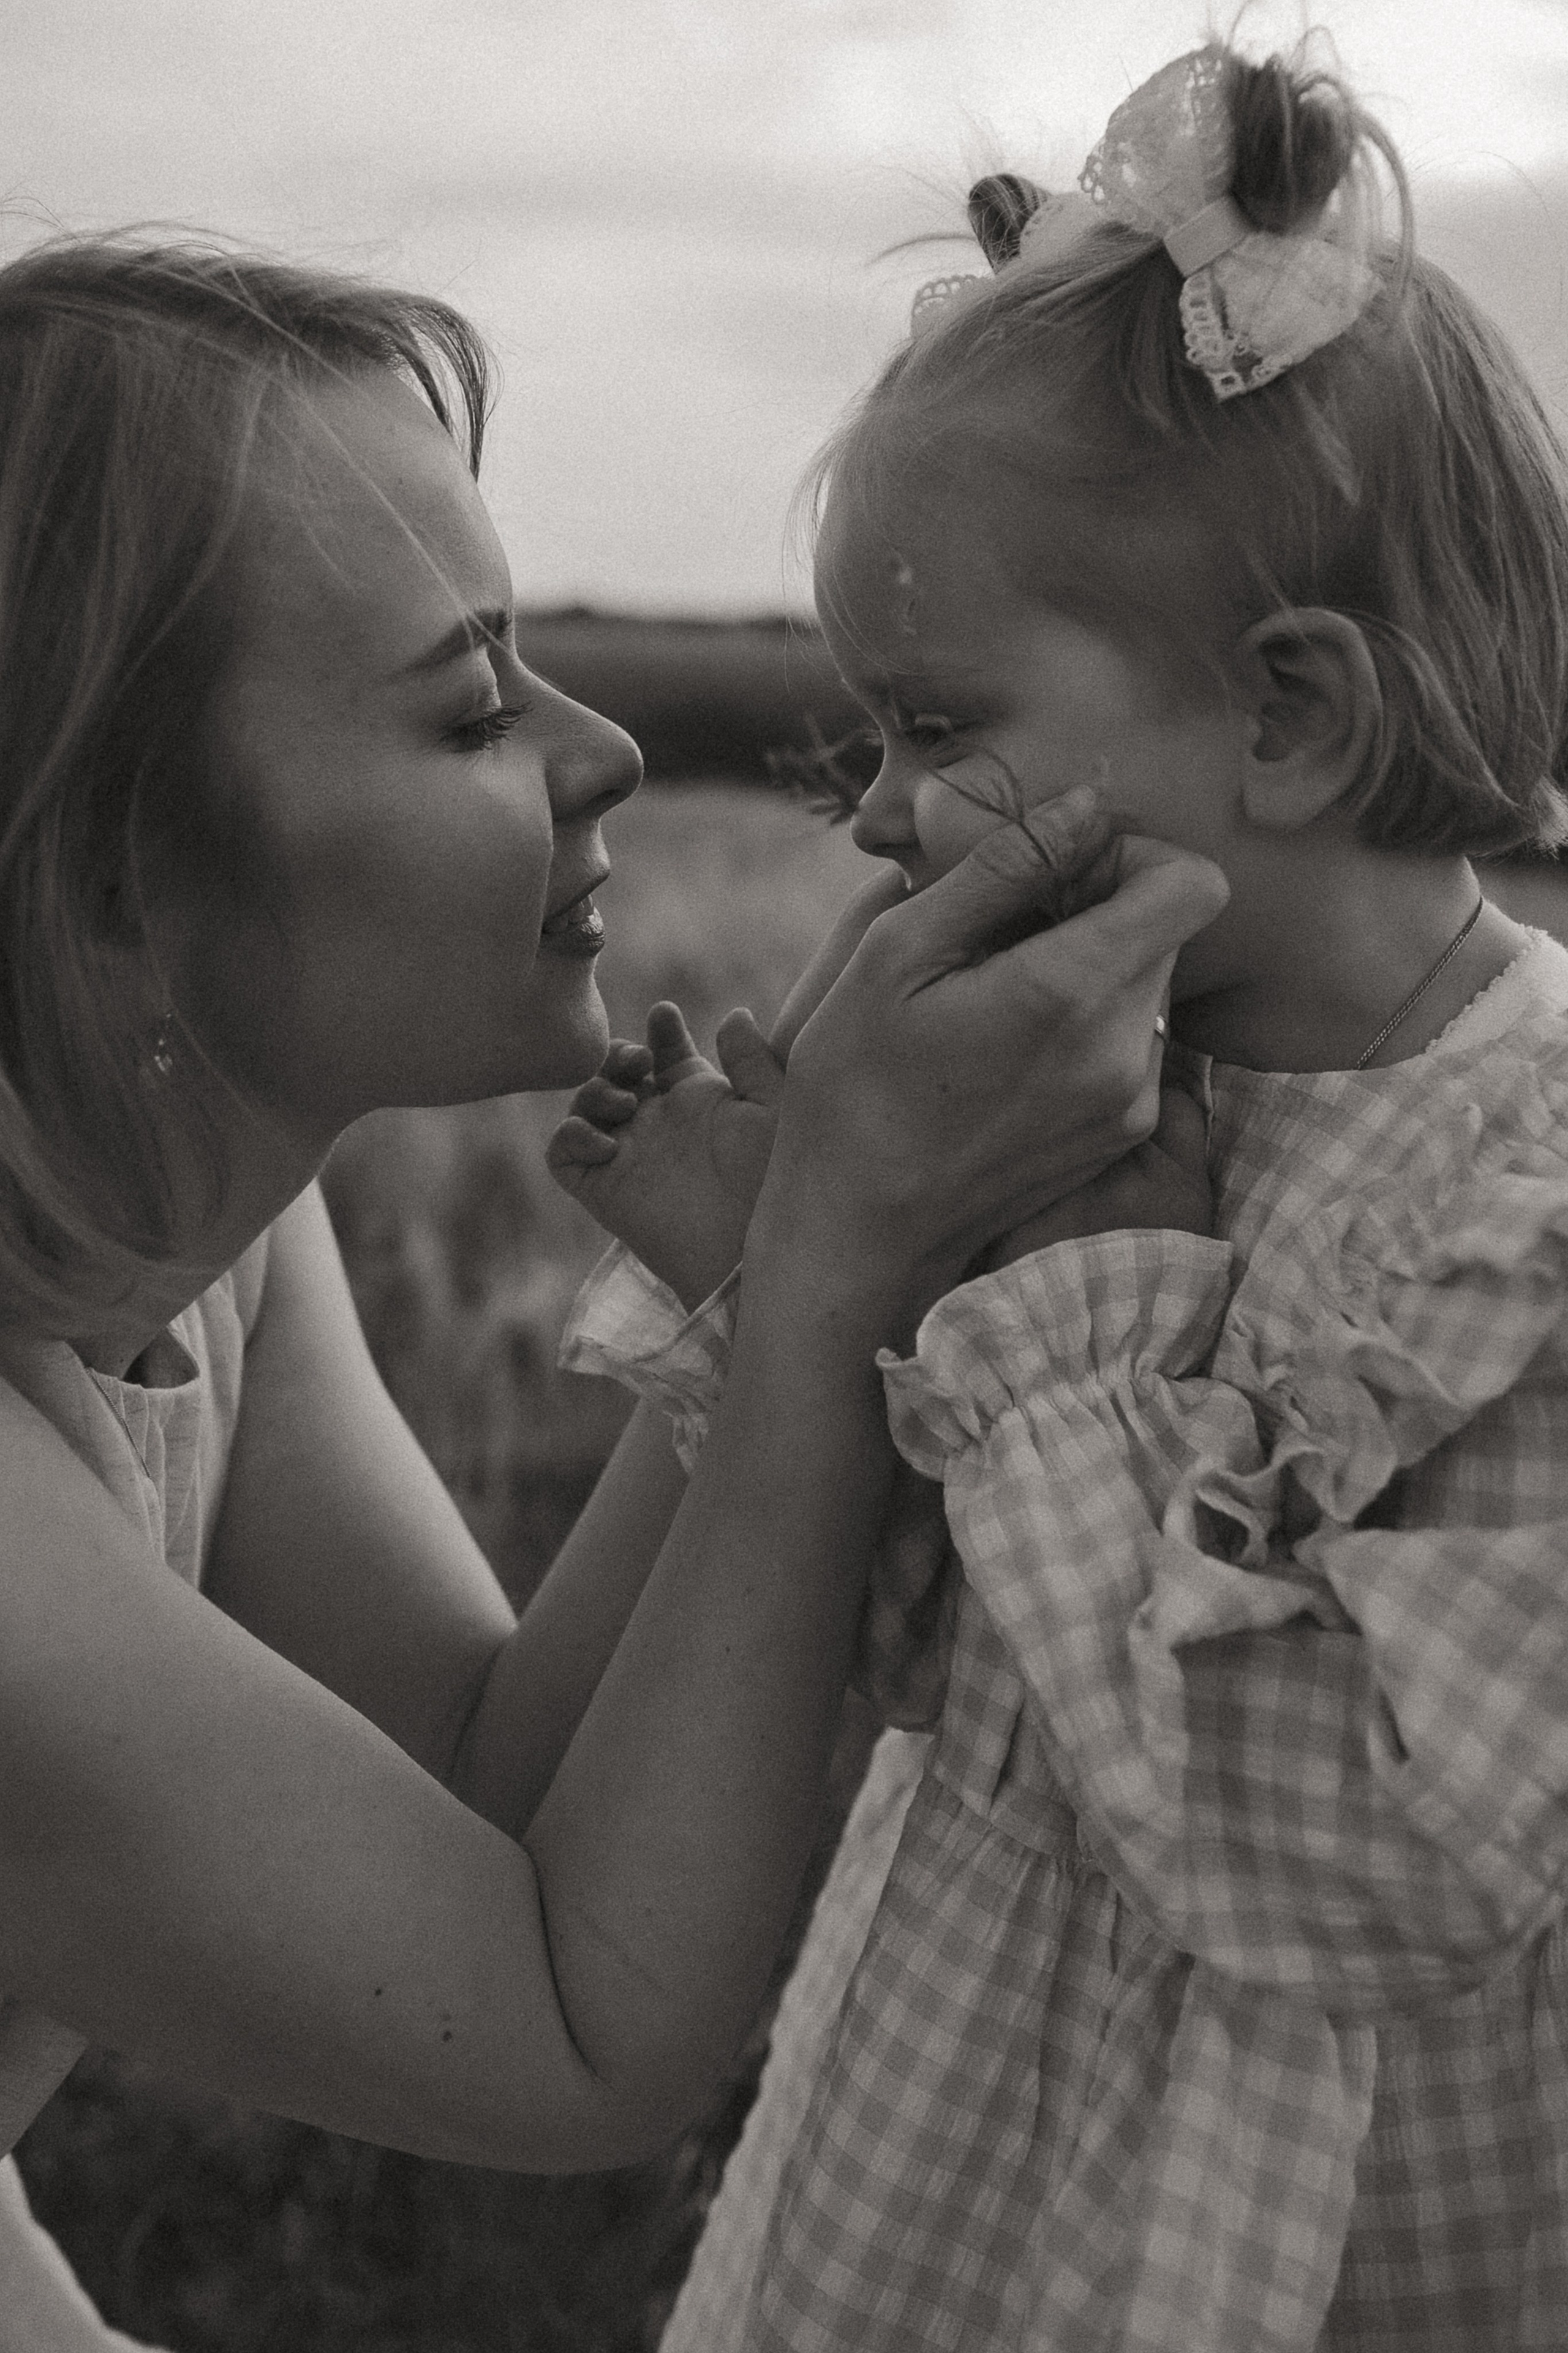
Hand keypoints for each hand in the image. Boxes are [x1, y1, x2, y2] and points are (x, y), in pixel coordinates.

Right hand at [547, 1001, 784, 1309]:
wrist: (746, 1246)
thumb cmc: (769, 1181)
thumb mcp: (771, 1109)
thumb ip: (753, 1059)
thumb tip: (735, 1014)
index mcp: (698, 1102)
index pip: (668, 1053)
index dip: (661, 1031)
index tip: (666, 1015)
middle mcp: (658, 1125)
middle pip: (618, 1071)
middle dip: (620, 1054)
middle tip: (640, 1062)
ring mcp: (626, 1155)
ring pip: (586, 1103)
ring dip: (596, 1091)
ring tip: (629, 1107)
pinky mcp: (600, 1188)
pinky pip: (562, 1152)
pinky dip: (572, 1136)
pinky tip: (608, 1144)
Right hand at [750, 786, 1229, 1320]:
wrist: (859, 1234)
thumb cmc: (854, 1087)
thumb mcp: (897, 953)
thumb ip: (1001, 868)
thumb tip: (1084, 804)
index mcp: (1071, 994)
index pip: (1191, 884)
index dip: (1135, 855)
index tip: (1060, 870)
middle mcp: (1125, 1052)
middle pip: (1168, 931)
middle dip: (1100, 909)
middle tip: (1002, 933)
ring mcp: (1133, 1103)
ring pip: (1149, 985)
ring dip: (1089, 967)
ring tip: (994, 998)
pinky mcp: (1124, 1136)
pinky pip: (1133, 1042)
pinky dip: (1084, 1024)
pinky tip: (1006, 1050)